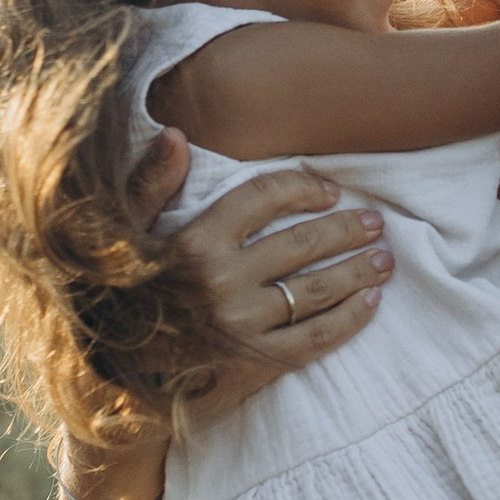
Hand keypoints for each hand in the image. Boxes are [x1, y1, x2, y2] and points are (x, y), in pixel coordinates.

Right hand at [136, 147, 394, 384]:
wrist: (115, 366)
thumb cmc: (127, 286)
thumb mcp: (127, 229)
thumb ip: (153, 180)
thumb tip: (175, 133)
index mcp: (194, 241)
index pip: (262, 198)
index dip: (302, 188)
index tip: (329, 190)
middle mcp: (220, 281)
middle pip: (302, 244)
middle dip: (347, 230)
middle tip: (375, 222)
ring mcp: (241, 325)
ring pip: (315, 290)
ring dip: (358, 271)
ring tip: (384, 259)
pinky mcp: (254, 363)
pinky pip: (313, 339)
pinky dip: (348, 321)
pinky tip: (370, 304)